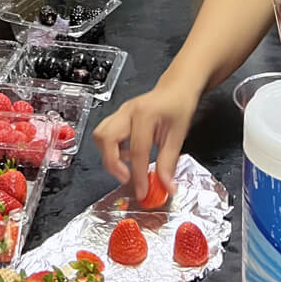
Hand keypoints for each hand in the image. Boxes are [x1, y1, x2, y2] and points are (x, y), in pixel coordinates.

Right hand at [93, 78, 201, 199]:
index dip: (138, 176)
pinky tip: (128, 152)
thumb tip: (166, 188)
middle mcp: (128, 111)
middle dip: (113, 163)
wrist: (176, 88)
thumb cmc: (179, 106)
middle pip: (106, 138)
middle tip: (127, 177)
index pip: (137, 151)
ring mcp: (121, 112)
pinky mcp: (119, 116)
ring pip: (101, 134)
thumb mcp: (178, 135)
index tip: (142, 193)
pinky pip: (106, 133)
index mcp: (145, 114)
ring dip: (109, 154)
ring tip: (127, 164)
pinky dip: (112, 148)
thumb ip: (168, 163)